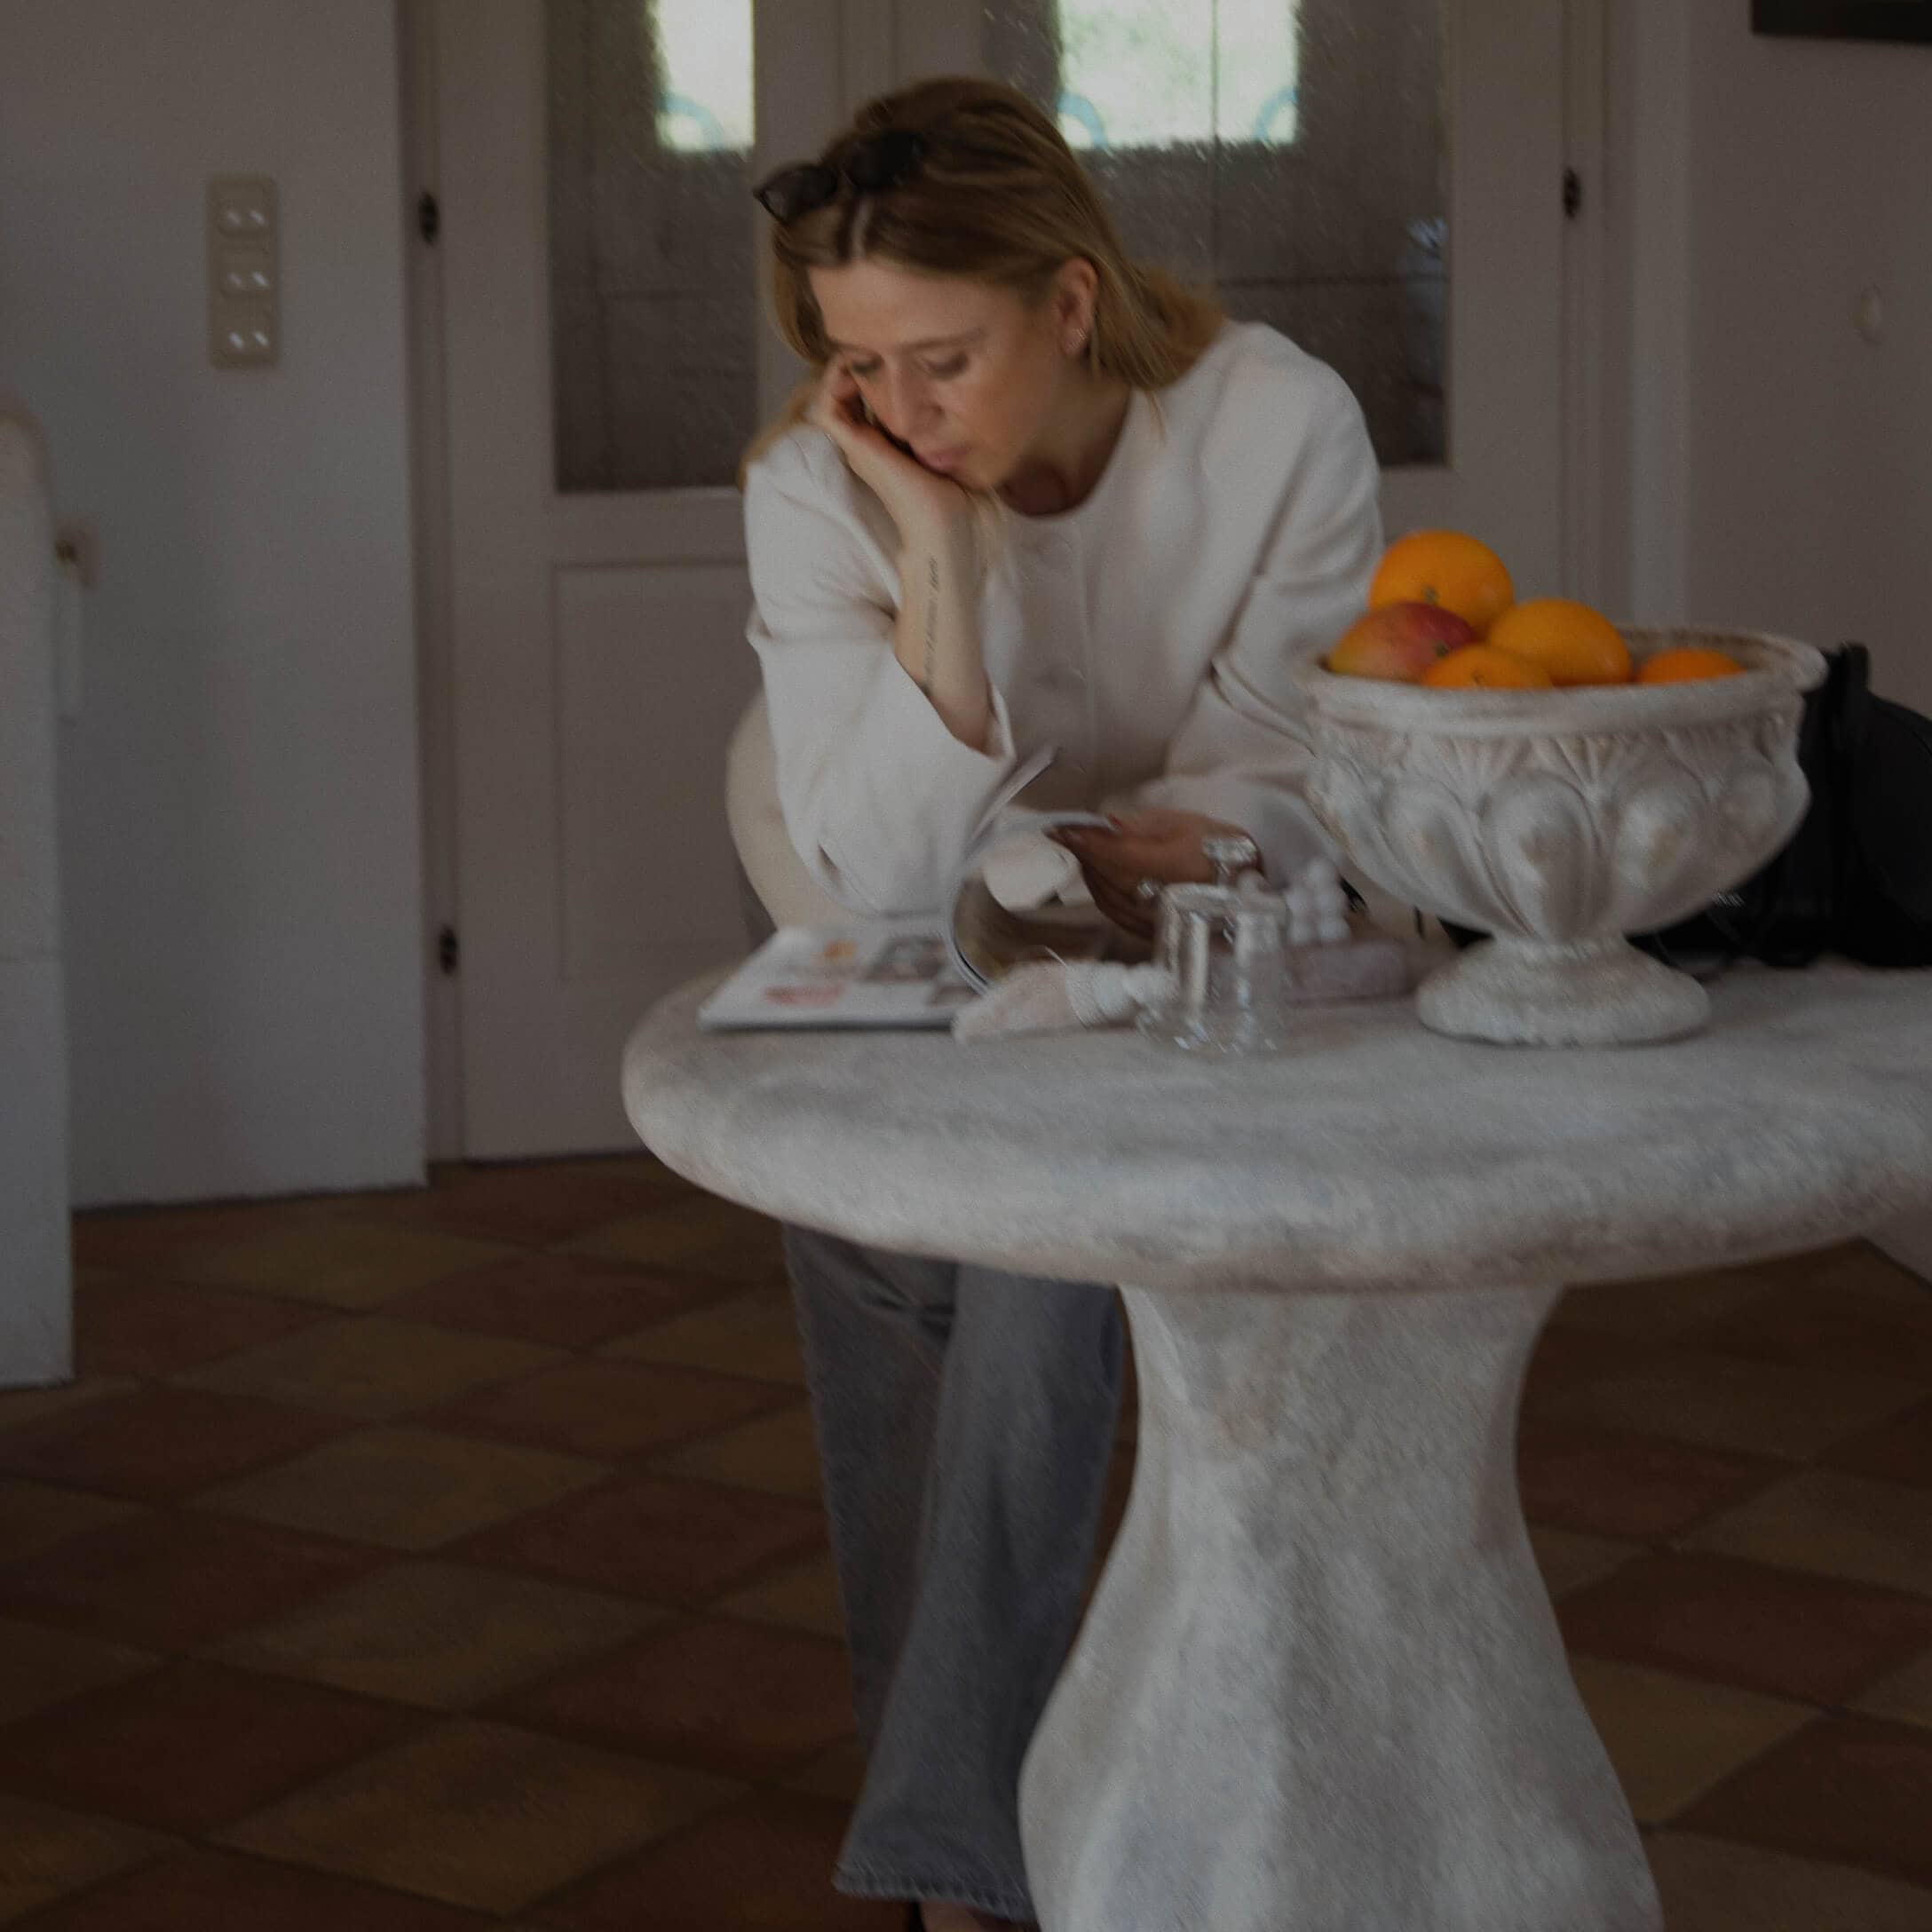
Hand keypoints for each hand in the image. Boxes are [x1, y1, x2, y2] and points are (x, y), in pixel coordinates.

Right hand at [811, 363, 971, 546]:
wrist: (941, 524)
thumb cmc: (950, 492)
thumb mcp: (944, 445)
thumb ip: (940, 423)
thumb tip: (956, 392)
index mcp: (883, 442)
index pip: (864, 398)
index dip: (870, 372)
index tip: (892, 354)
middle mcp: (865, 442)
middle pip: (845, 394)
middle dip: (856, 365)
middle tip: (876, 344)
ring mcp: (857, 445)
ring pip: (831, 397)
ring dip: (841, 370)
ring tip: (862, 351)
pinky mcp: (856, 446)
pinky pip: (828, 408)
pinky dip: (834, 384)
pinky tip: (857, 367)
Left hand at [1052, 809, 1256, 941]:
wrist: (1249, 887)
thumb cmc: (1220, 848)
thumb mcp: (1186, 824)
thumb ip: (1142, 826)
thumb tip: (1104, 824)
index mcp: (1176, 866)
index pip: (1118, 854)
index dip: (1085, 841)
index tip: (1059, 827)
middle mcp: (1164, 899)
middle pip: (1107, 876)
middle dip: (1084, 853)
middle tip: (1067, 832)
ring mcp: (1157, 920)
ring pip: (1106, 895)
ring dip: (1090, 871)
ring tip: (1083, 848)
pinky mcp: (1153, 932)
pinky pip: (1115, 911)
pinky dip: (1100, 889)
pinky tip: (1097, 873)